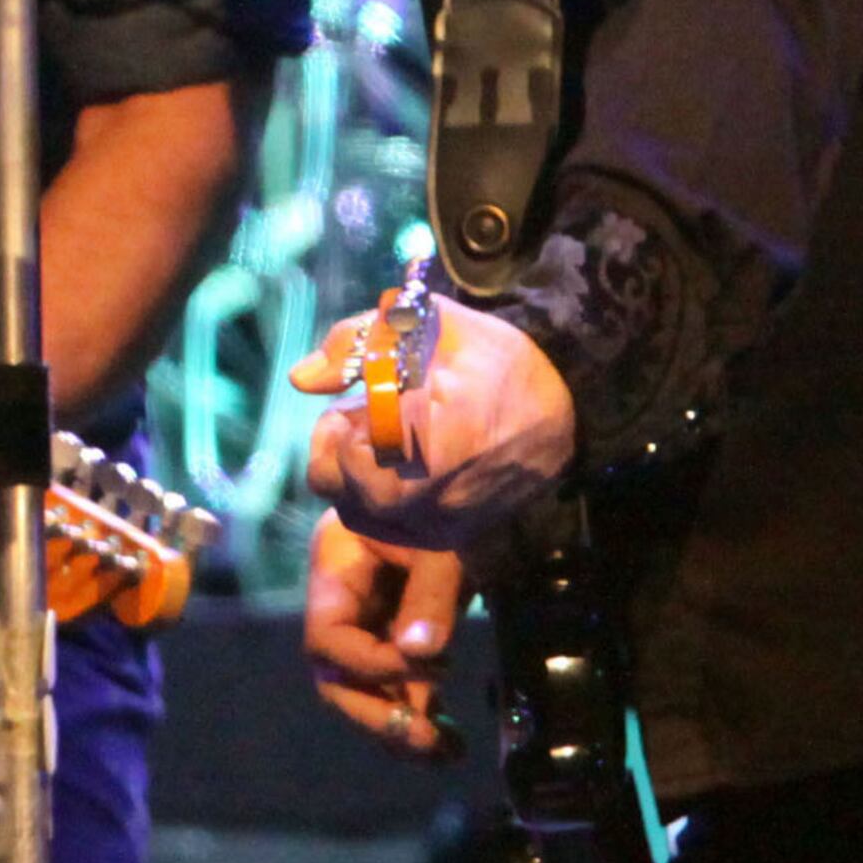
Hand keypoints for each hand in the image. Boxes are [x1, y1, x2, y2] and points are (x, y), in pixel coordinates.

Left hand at [288, 289, 577, 549]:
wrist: (563, 411)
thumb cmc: (494, 360)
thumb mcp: (427, 323)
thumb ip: (356, 341)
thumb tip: (299, 378)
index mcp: (438, 437)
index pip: (352, 451)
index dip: (347, 422)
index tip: (369, 400)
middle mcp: (436, 495)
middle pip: (337, 484)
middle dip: (338, 443)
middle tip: (367, 415)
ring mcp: (441, 524)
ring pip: (351, 510)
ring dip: (349, 470)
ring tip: (384, 437)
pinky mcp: (445, 539)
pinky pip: (380, 529)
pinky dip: (369, 497)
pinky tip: (395, 466)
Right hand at [305, 514, 464, 758]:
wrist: (463, 470)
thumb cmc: (444, 495)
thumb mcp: (442, 545)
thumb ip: (429, 597)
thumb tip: (422, 657)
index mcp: (334, 565)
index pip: (327, 638)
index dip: (371, 666)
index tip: (432, 669)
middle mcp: (339, 596)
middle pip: (335, 674)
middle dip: (379, 715)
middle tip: (428, 743)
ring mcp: (364, 614)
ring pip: (363, 686)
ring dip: (401, 724)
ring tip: (448, 752)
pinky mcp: (392, 625)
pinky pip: (392, 677)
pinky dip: (418, 707)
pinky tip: (450, 736)